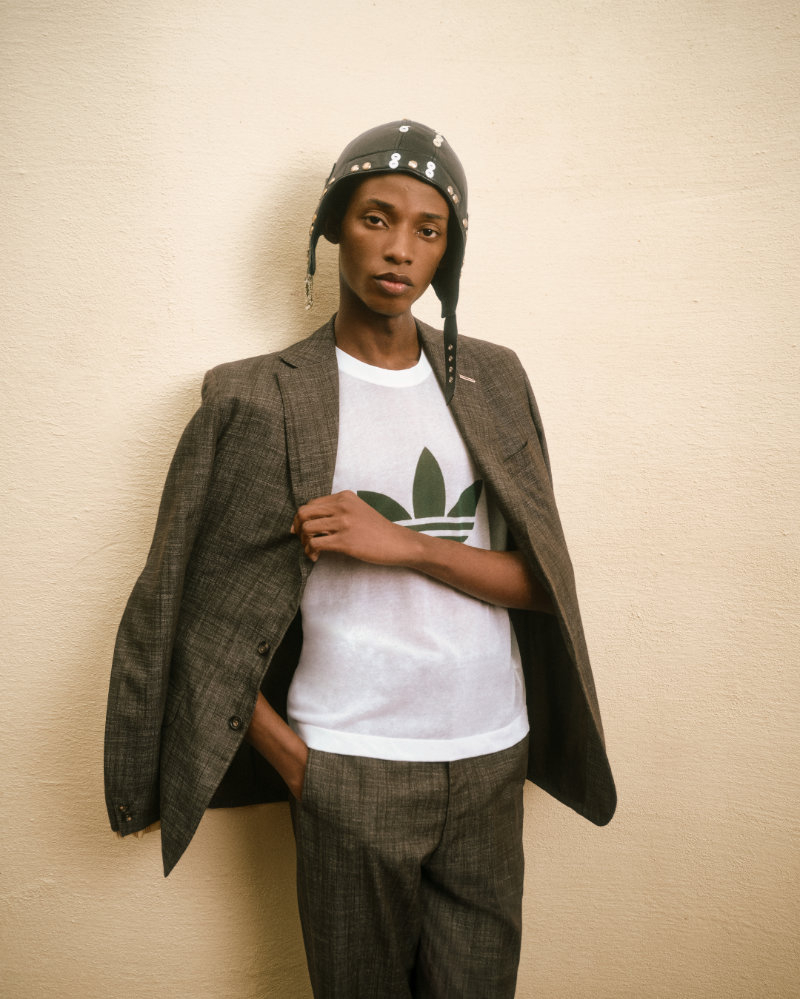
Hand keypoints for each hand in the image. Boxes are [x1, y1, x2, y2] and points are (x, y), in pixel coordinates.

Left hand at [291, 490, 414, 565]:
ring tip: (311, 550)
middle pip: (304, 513)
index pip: (311, 504)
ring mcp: (343, 523)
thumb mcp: (357, 510)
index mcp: (344, 497)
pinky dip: (310, 551)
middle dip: (297, 528)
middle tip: (301, 540)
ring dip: (304, 542)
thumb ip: (337, 510)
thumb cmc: (376, 530)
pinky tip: (315, 556)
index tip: (301, 530)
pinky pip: (315, 543)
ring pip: (307, 529)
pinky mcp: (345, 541)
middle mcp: (342, 506)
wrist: (396, 542)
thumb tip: (309, 522)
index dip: (302, 518)